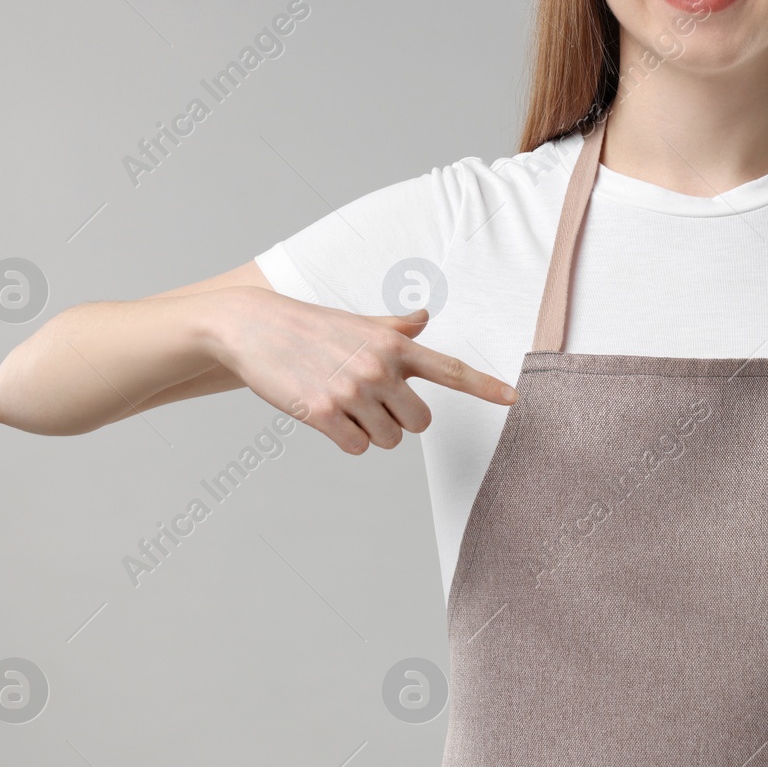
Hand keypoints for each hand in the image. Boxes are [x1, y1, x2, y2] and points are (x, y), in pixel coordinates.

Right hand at [211, 288, 516, 453]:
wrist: (253, 326)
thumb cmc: (310, 326)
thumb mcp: (357, 323)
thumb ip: (394, 328)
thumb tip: (423, 318)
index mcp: (394, 345)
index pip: (451, 370)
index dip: (485, 386)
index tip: (514, 399)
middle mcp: (380, 367)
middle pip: (420, 424)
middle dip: (400, 421)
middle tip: (371, 402)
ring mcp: (352, 391)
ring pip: (388, 440)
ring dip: (370, 431)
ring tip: (343, 403)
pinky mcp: (324, 413)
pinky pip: (357, 448)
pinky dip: (345, 440)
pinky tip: (326, 415)